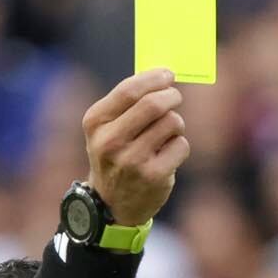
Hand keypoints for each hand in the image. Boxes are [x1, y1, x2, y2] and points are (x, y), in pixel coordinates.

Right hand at [83, 69, 190, 226]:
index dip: (153, 78)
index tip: (168, 74)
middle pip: (153, 104)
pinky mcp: (154, 176)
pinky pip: (181, 144)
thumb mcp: (108, 127)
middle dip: (171, 96)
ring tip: (164, 135)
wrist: (112, 203)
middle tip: (175, 96)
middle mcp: (110, 142)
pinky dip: (179, 145)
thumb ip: (129, 101)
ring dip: (175, 124)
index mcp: (96, 123)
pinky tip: (166, 155)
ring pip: (172, 122)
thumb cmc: (116, 154)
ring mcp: (132, 161)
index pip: (129, 90)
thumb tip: (162, 74)